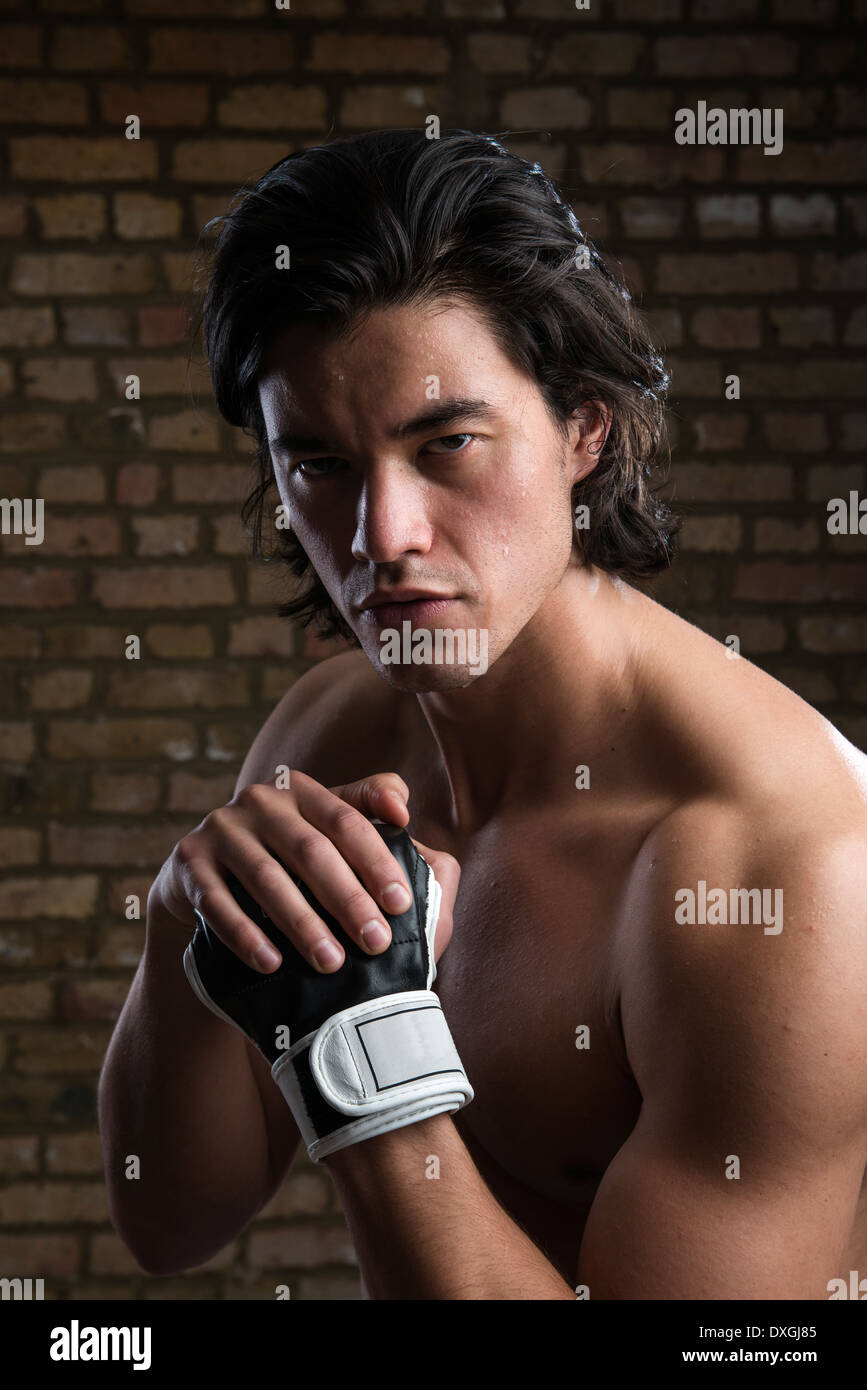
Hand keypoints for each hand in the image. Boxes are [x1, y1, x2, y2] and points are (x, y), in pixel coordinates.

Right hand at [149, 770, 454, 975]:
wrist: (207, 884)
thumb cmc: (291, 863)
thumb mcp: (330, 834)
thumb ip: (374, 818)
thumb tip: (406, 813)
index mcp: (303, 790)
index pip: (347, 820)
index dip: (376, 860)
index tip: (401, 904)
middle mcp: (260, 801)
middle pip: (311, 850)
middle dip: (347, 900)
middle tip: (376, 943)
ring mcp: (220, 829)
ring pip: (266, 878)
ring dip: (301, 923)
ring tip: (331, 962)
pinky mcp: (188, 864)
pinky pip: (217, 902)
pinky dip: (245, 934)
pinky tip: (272, 962)